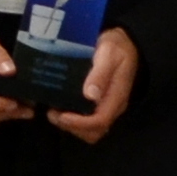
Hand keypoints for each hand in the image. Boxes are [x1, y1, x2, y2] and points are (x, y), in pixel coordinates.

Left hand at [45, 28, 140, 143]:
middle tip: (53, 114)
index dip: (79, 123)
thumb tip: (91, 95)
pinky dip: (71, 120)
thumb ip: (100, 73)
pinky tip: (58, 107)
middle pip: (94, 131)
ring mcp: (106, 107)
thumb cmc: (116, 47)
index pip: (100, 121)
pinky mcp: (99, 104)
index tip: (61, 115)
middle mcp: (112, 107)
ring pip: (89, 130)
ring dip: (69, 126)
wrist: (123, 43)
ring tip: (53, 111)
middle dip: (72, 127)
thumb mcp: (108, 54)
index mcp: (117, 97)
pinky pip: (86, 121)